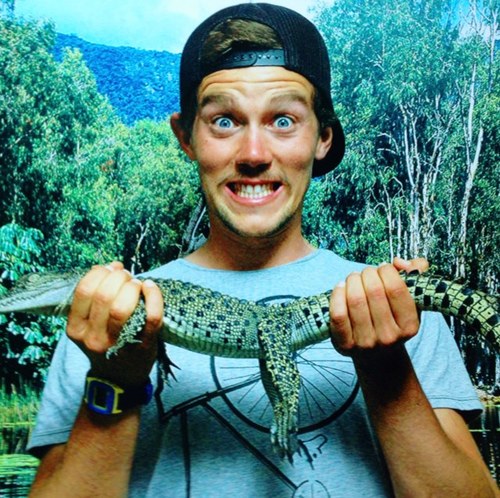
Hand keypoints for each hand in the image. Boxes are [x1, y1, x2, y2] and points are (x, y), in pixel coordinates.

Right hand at [66, 262, 163, 386]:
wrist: (118, 378)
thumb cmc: (105, 342)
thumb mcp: (89, 323)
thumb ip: (95, 296)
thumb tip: (111, 266)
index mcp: (76, 329)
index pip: (84, 291)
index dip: (99, 273)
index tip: (110, 269)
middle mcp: (93, 338)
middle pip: (103, 296)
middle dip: (118, 277)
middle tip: (127, 276)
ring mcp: (118, 344)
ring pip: (122, 307)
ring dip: (132, 287)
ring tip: (137, 284)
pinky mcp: (143, 346)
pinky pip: (151, 318)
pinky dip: (154, 297)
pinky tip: (151, 287)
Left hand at [329, 258, 427, 361]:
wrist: (377, 355)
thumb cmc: (393, 319)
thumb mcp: (412, 300)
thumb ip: (415, 273)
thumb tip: (399, 262)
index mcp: (410, 326)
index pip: (396, 289)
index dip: (387, 271)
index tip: (383, 268)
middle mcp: (389, 337)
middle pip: (374, 291)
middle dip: (367, 274)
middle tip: (366, 273)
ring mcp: (366, 343)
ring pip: (355, 300)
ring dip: (352, 281)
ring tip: (353, 278)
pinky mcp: (345, 344)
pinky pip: (338, 314)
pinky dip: (337, 295)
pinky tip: (340, 287)